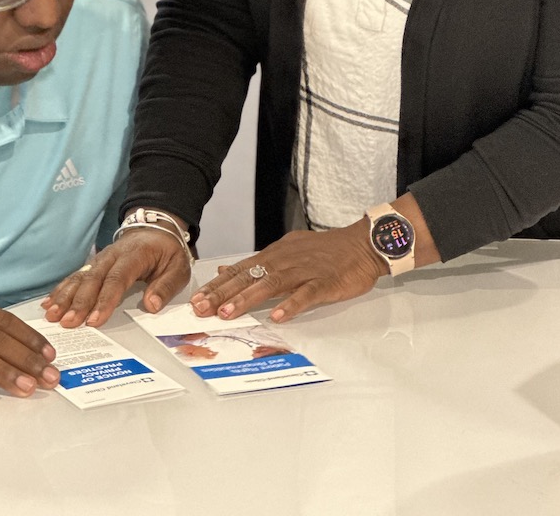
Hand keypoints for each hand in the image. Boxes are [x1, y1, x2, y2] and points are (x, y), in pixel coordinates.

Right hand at [40, 230, 192, 327]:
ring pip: (80, 277)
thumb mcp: (178, 268)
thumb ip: (165, 287)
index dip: (104, 300)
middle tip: (66, 322)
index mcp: (135, 255)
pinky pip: (76, 276)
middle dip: (78, 302)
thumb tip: (151, 306)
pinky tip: (48, 303)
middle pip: (93, 279)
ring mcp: (100, 258)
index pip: (117, 279)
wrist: (157, 228)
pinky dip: (61, 289)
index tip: (93, 320)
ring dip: (65, 296)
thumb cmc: (167, 251)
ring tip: (51, 315)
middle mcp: (112, 255)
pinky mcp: (94, 263)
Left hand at [189, 223, 386, 322]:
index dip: (217, 285)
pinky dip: (290, 305)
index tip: (197, 299)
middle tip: (201, 308)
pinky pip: (305, 294)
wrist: (362, 243)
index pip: (240, 270)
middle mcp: (284, 261)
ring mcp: (304, 270)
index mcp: (275, 256)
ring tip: (228, 312)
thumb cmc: (325, 252)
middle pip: (249, 277)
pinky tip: (277, 316)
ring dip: (247, 299)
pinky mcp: (324, 281)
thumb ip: (258, 263)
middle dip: (223, 293)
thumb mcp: (286, 251)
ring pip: (271, 284)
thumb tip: (227, 269)